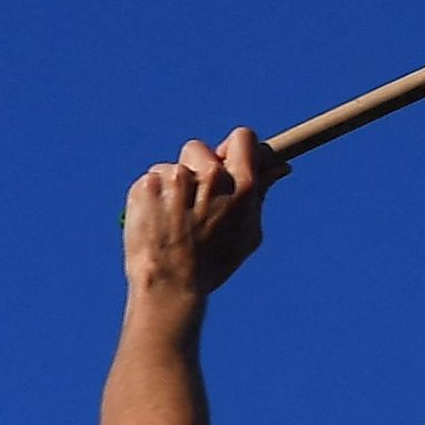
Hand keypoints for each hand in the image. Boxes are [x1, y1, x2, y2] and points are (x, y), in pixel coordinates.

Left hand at [124, 130, 280, 309]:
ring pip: (172, 168)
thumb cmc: (212, 264)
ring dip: (172, 187)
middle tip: (193, 202)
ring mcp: (175, 180)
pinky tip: (155, 222)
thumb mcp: (248, 234)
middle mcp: (210, 177)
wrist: (169, 285)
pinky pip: (150, 181)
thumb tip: (278, 167)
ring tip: (171, 221)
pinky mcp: (146, 187)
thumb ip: (260, 195)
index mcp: (241, 186)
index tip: (227, 160)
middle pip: (200, 149)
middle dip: (196, 169)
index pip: (242, 138)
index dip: (234, 148)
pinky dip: (151, 197)